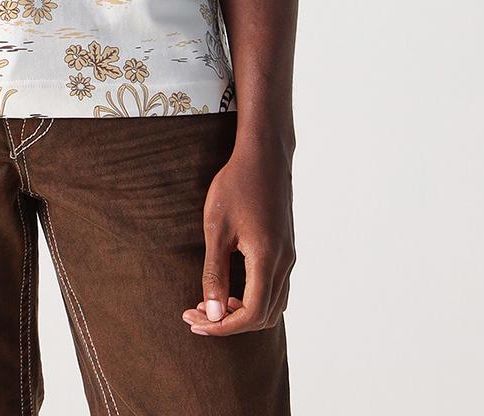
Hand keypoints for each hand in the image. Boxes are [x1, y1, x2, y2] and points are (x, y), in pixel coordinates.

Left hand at [181, 141, 294, 336]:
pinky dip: (255, 299)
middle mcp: (284, 263)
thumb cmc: (236, 186)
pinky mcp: (287, 249)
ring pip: (272, 305)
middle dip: (229, 323)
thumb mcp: (216, 228)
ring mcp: (288, 257)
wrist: (263, 156)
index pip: (250, 314)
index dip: (222, 327)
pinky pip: (276, 289)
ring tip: (210, 304)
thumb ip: (214, 273)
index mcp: (267, 259)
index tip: (195, 321)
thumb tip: (212, 314)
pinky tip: (231, 289)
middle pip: (263, 316)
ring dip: (243, 313)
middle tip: (196, 315)